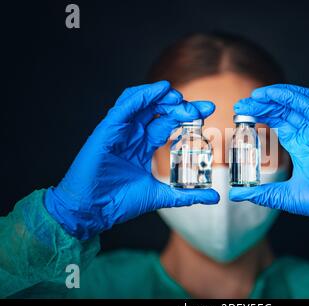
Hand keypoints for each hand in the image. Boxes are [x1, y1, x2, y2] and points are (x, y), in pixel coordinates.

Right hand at [45, 81, 218, 239]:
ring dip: (161, 96)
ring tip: (180, 97)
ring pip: (141, 103)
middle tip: (201, 108)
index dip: (187, 115)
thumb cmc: (119, 202)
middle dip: (181, 105)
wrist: (93, 212)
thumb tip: (214, 198)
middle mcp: (132, 135)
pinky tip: (159, 91)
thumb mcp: (160, 195)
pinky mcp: (107, 131)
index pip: (168, 123)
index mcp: (143, 146)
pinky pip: (124, 108)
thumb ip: (187, 195)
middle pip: (159, 111)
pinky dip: (141, 96)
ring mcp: (119, 131)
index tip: (208, 110)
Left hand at [229, 84, 308, 226]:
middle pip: (282, 110)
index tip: (240, 116)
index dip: (259, 116)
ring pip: (295, 101)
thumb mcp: (286, 196)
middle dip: (261, 105)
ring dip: (273, 96)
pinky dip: (289, 96)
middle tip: (240, 106)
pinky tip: (271, 95)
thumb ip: (263, 194)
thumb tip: (236, 195)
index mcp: (301, 145)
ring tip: (253, 98)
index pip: (277, 122)